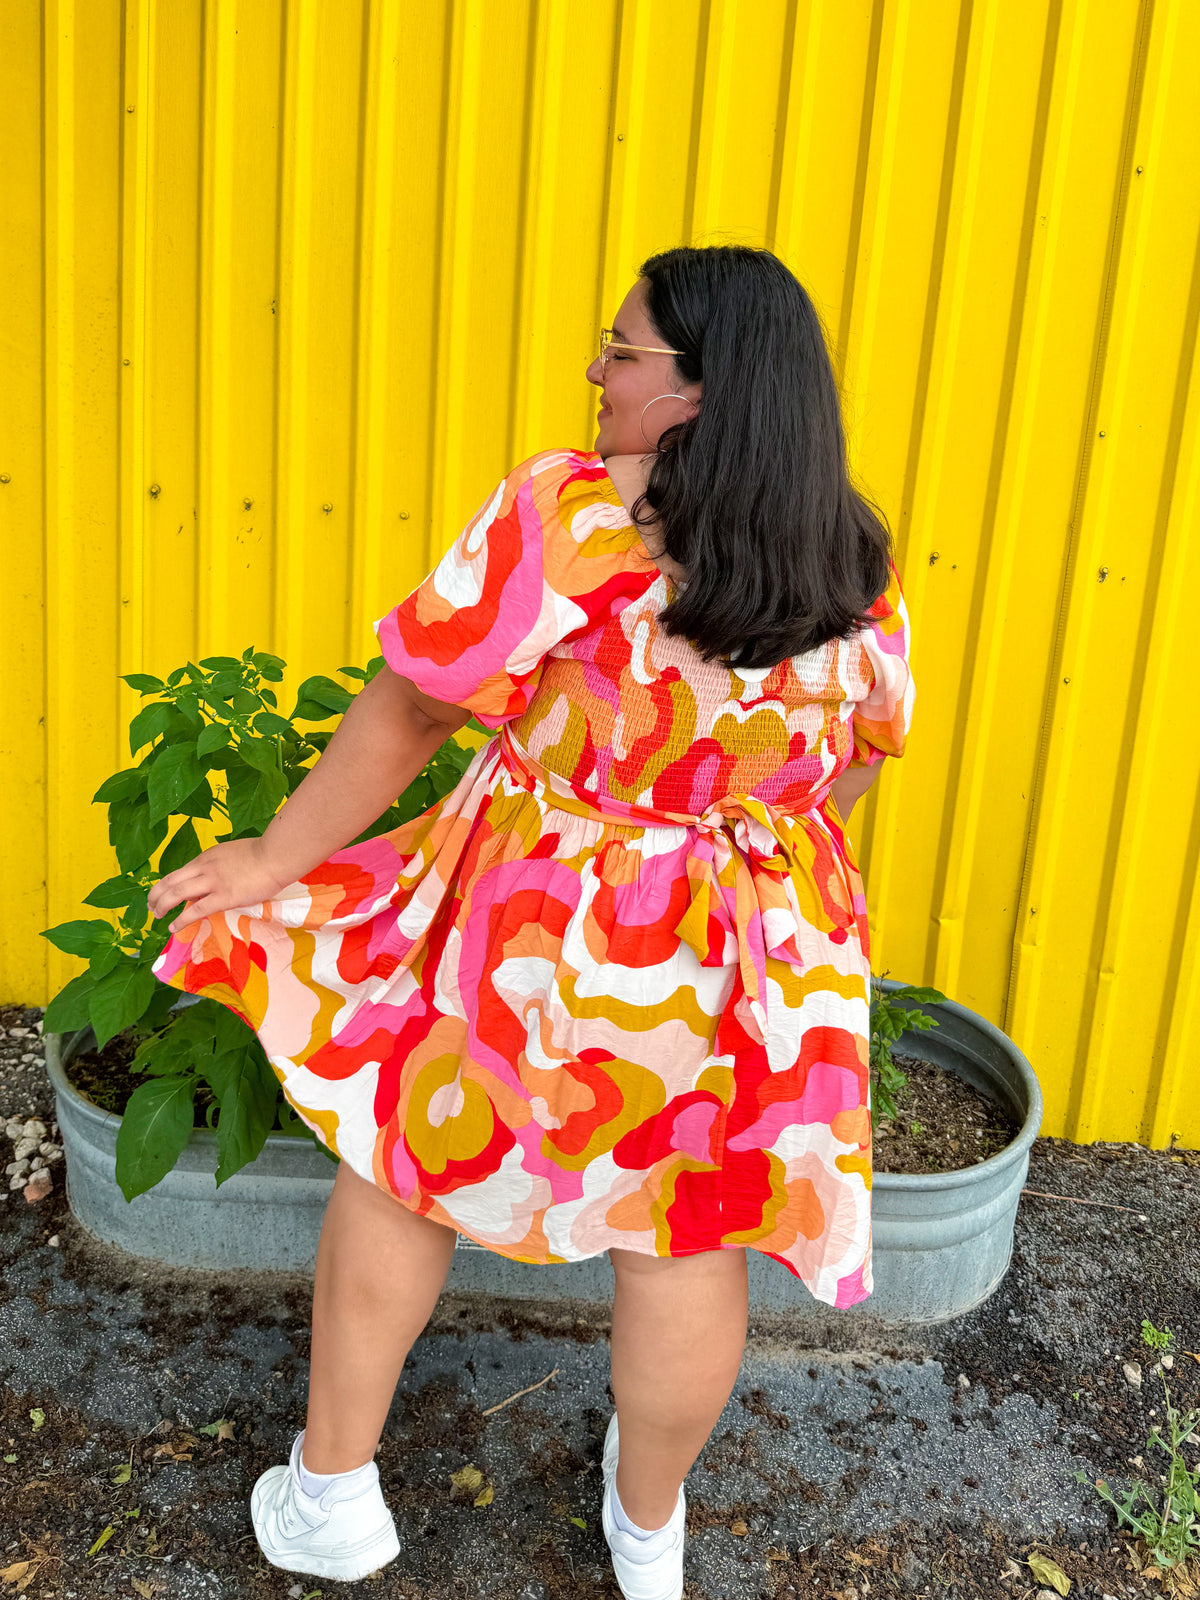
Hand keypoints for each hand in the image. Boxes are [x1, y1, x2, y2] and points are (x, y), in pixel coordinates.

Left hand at [148, 838, 291, 933]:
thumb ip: (219, 866)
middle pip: (170, 881)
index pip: (179, 873)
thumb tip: (211, 881)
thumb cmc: (262, 855)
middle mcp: (204, 868)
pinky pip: (195, 910)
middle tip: (151, 907)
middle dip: (156, 895)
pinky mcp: (223, 897)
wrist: (276, 856)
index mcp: (207, 858)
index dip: (166, 885)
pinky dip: (181, 920)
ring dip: (162, 906)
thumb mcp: (232, 854)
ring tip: (157, 916)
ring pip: (177, 894)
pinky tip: (173, 927)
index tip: (161, 894)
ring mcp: (213, 883)